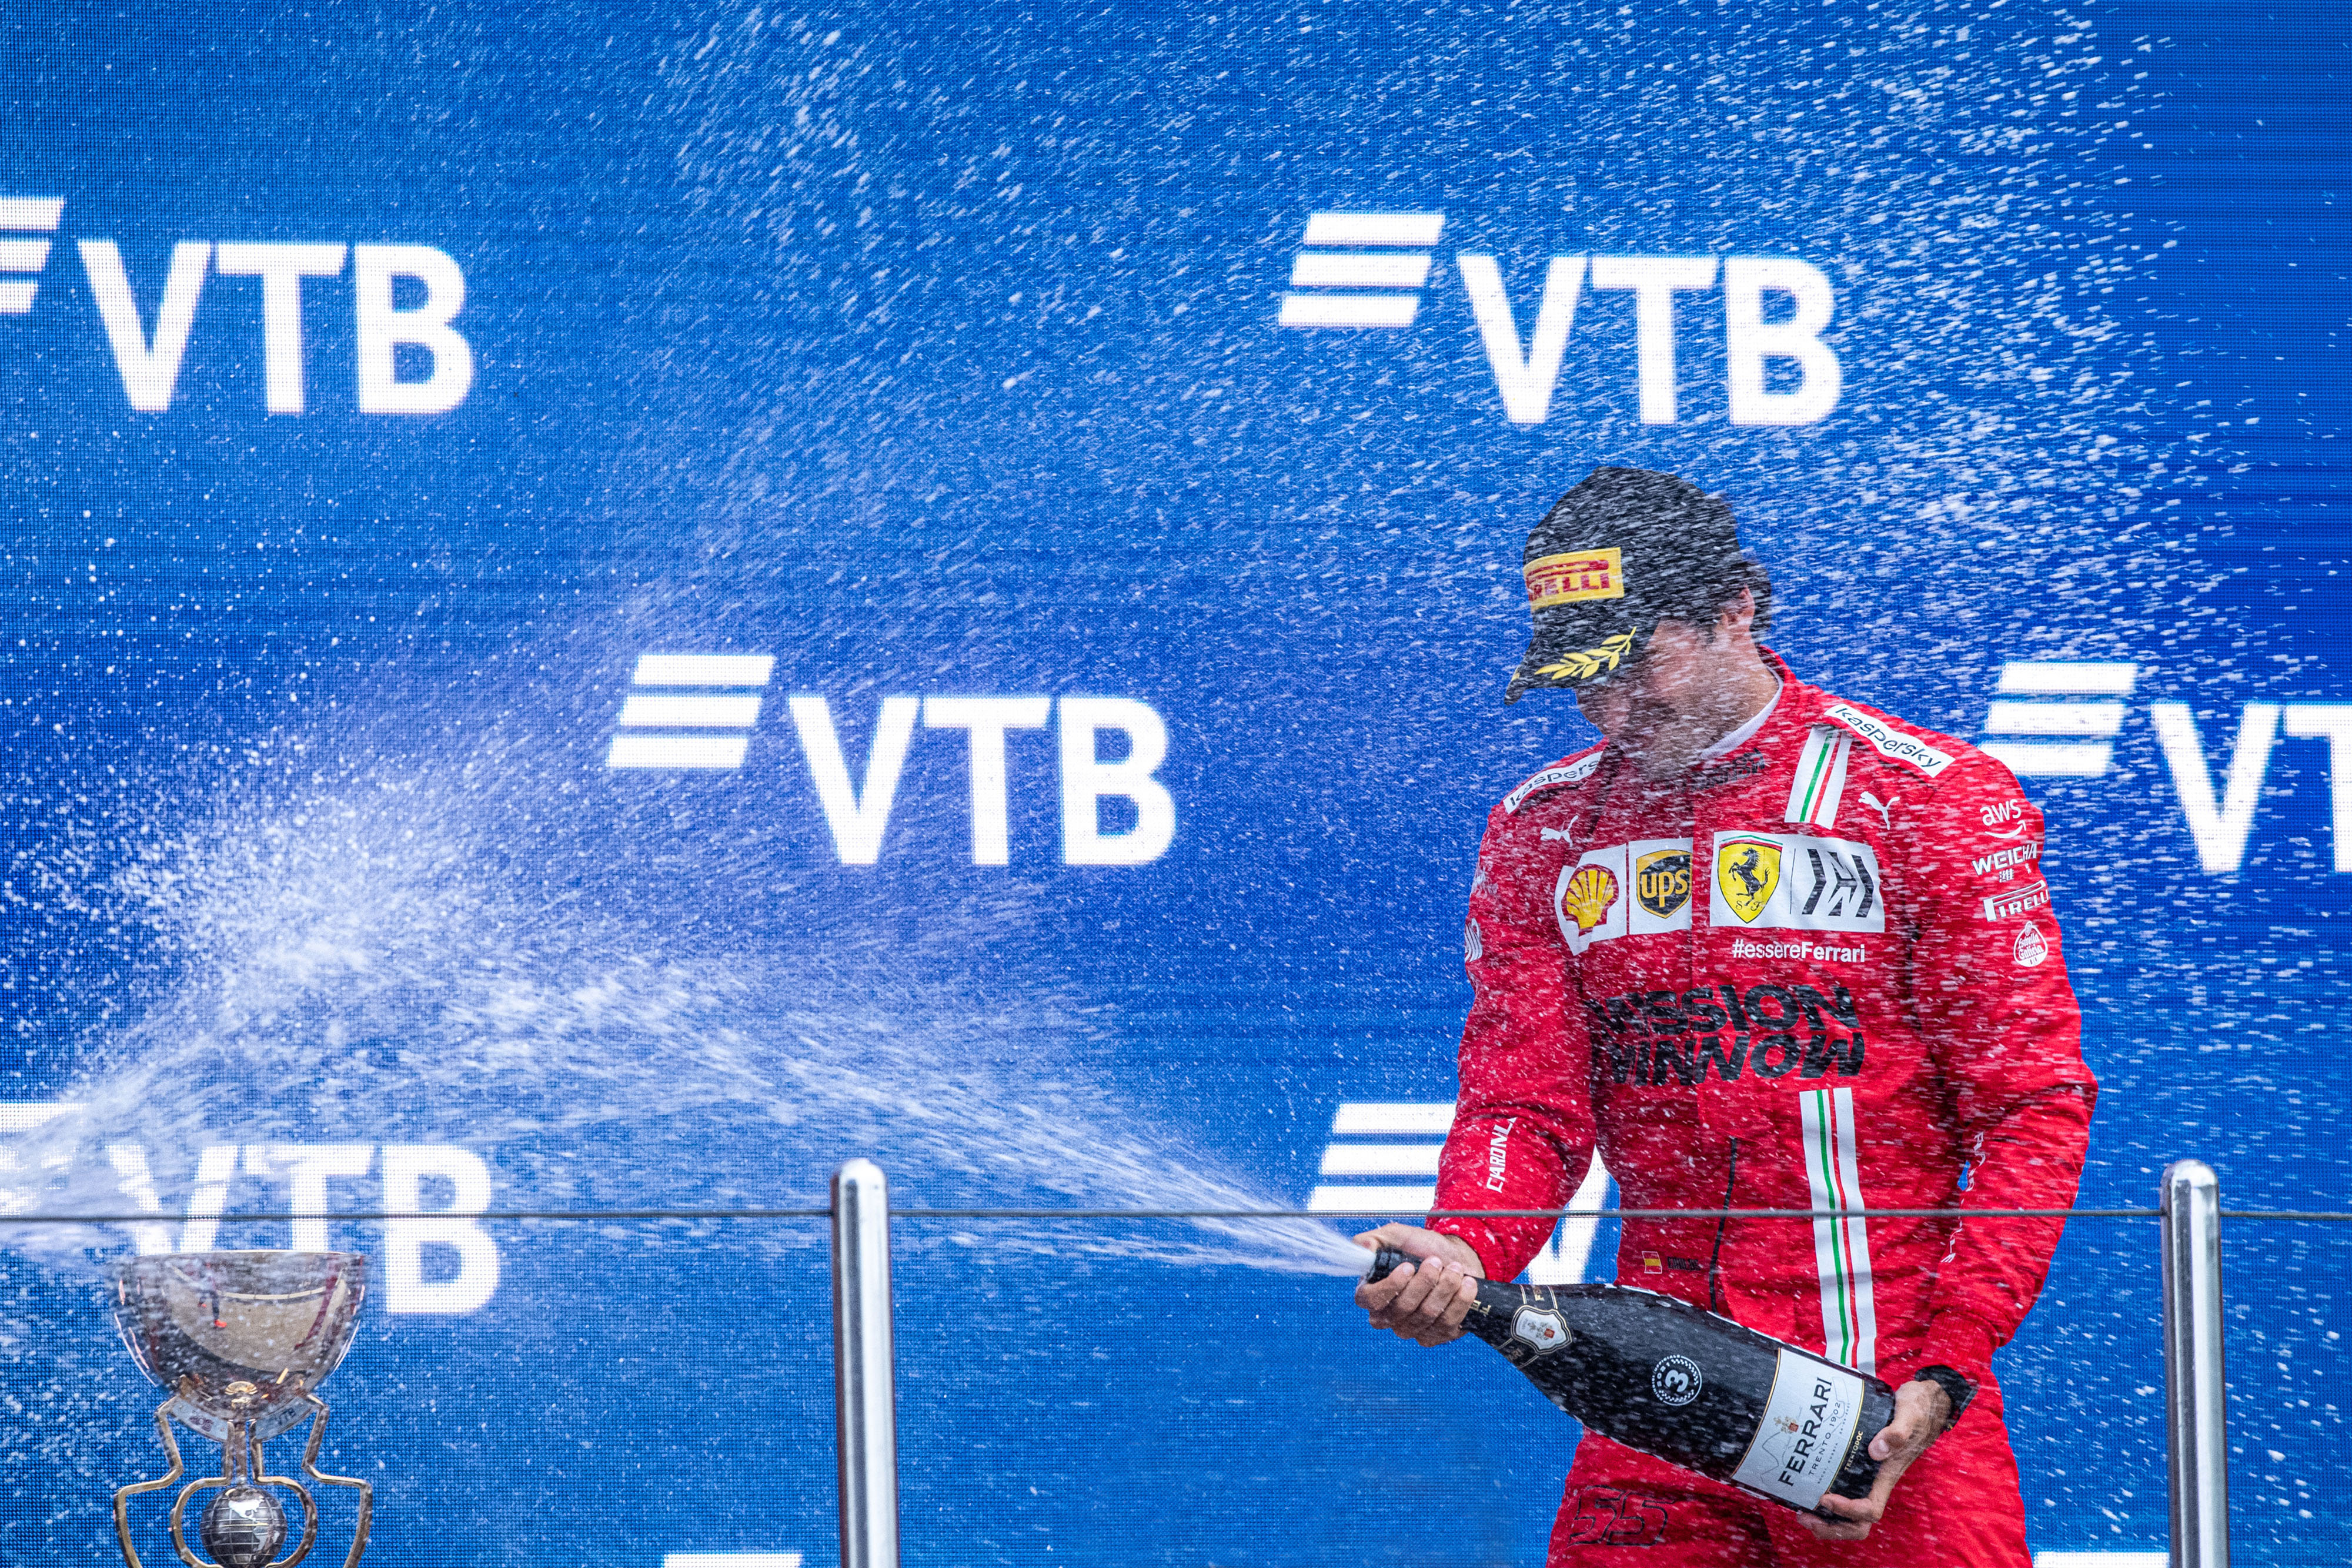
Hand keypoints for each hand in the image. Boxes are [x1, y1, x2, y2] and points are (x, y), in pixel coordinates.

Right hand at [1350, 1223, 1484, 1346]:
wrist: (1455, 1257)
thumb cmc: (1424, 1248)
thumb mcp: (1397, 1236)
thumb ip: (1375, 1240)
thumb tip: (1363, 1247)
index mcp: (1373, 1293)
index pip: (1371, 1301)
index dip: (1390, 1286)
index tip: (1408, 1267)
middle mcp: (1389, 1316)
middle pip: (1404, 1308)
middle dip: (1425, 1280)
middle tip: (1435, 1262)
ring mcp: (1413, 1329)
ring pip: (1427, 1314)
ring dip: (1445, 1286)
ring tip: (1454, 1268)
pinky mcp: (1436, 1335)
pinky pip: (1447, 1323)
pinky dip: (1460, 1300)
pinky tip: (1466, 1285)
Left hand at [1803, 1378, 1953, 1540]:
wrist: (1928, 1403)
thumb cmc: (1920, 1409)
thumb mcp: (1910, 1413)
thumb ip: (1897, 1432)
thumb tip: (1876, 1451)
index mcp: (1888, 1475)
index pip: (1869, 1509)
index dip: (1848, 1510)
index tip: (1825, 1498)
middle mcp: (1878, 1481)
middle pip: (1859, 1522)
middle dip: (1833, 1526)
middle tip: (1805, 1517)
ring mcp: (1870, 1476)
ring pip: (1851, 1514)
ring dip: (1827, 1520)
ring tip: (1802, 1513)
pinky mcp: (1861, 1465)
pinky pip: (1845, 1493)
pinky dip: (1827, 1502)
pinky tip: (1807, 1490)